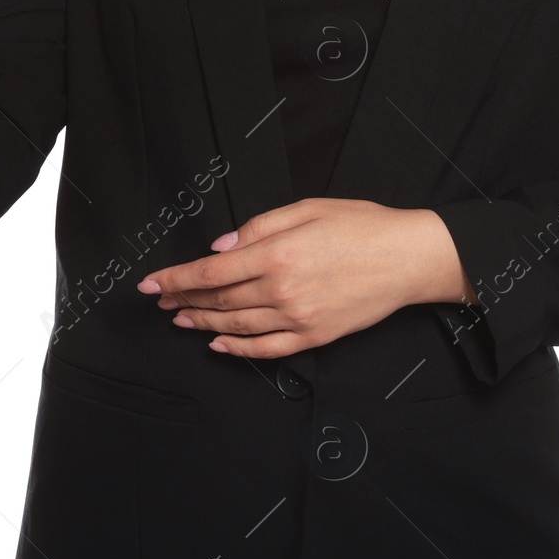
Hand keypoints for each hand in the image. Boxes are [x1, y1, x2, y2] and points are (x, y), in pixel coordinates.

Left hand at [135, 199, 475, 358]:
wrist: (408, 257)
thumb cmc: (360, 225)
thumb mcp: (305, 208)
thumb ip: (257, 227)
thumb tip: (220, 248)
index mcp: (277, 253)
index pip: (210, 272)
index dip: (175, 279)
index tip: (150, 283)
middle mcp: (282, 290)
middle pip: (218, 300)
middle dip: (183, 300)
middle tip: (161, 301)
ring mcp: (298, 318)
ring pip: (236, 326)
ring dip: (202, 324)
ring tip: (180, 320)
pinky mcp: (315, 336)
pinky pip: (267, 348)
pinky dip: (238, 349)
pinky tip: (219, 345)